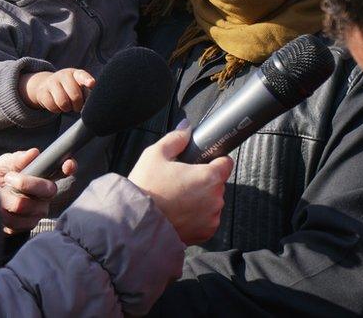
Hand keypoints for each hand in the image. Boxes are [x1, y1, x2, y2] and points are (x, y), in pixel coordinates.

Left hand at [0, 148, 76, 233]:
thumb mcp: (5, 164)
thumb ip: (18, 158)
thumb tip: (34, 153)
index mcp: (43, 175)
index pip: (62, 171)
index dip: (69, 167)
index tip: (68, 164)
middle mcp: (45, 195)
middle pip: (48, 190)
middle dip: (26, 183)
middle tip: (9, 178)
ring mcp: (38, 211)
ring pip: (27, 206)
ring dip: (8, 198)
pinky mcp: (27, 225)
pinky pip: (18, 222)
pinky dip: (3, 213)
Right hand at [20, 69, 95, 112]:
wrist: (46, 85)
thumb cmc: (69, 89)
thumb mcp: (79, 87)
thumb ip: (87, 93)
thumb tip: (91, 104)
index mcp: (76, 74)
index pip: (82, 76)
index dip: (87, 80)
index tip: (92, 84)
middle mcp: (63, 75)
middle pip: (75, 96)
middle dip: (78, 105)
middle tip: (76, 106)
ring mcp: (52, 82)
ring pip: (63, 103)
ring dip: (67, 108)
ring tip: (67, 105)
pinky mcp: (42, 91)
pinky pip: (53, 106)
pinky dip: (56, 110)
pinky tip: (57, 105)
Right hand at [128, 123, 233, 244]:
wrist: (136, 223)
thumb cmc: (146, 188)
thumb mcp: (155, 155)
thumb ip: (176, 139)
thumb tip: (186, 128)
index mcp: (208, 176)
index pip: (226, 162)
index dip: (214, 160)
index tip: (201, 163)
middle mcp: (215, 198)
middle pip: (216, 183)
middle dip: (202, 181)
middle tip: (178, 182)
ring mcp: (211, 218)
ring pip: (211, 202)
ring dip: (200, 200)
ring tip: (176, 199)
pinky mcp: (205, 234)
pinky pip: (206, 220)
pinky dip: (196, 217)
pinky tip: (178, 213)